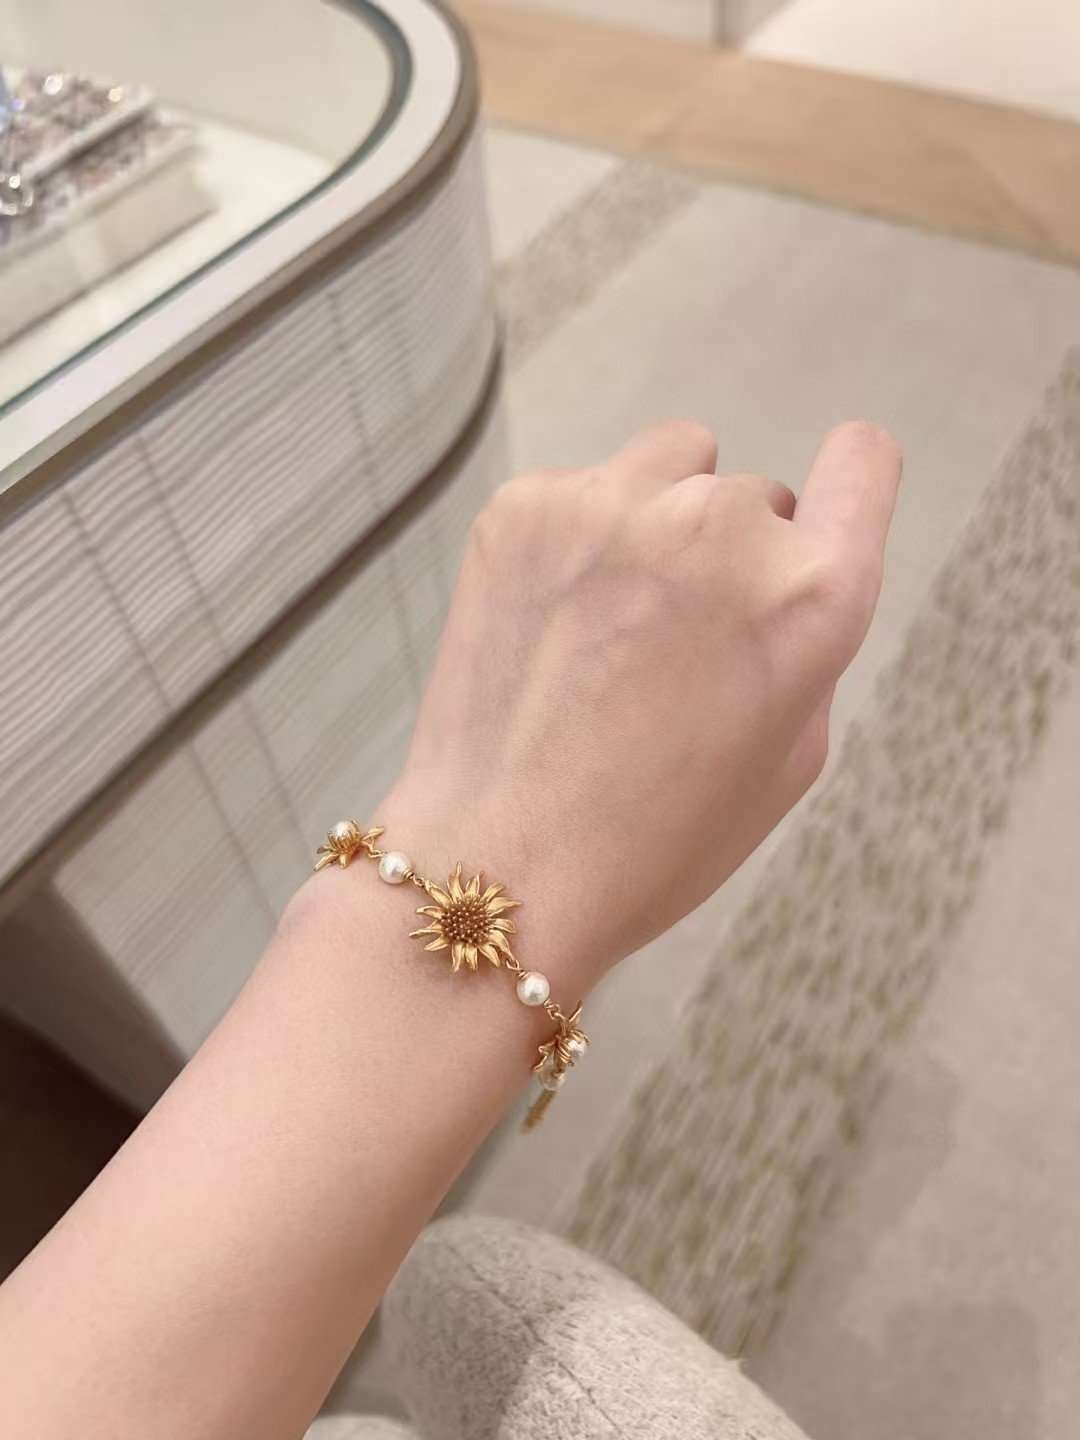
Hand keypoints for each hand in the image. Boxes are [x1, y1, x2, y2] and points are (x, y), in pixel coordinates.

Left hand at [381, 420, 900, 988]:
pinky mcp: (524, 507)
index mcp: (809, 596)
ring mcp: (612, 503)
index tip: (822, 511)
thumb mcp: (791, 757)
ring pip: (670, 467)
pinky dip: (576, 540)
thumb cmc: (661, 838)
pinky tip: (549, 624)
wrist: (501, 864)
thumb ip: (806, 643)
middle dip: (731, 560)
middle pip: (753, 501)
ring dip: (661, 521)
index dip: (851, 482)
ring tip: (613, 617)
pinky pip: (583, 490)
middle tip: (677, 649)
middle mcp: (721, 525)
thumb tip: (776, 582)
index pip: (865, 463)